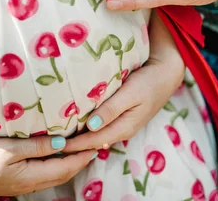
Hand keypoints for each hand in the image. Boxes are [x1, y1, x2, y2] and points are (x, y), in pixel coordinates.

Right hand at [0, 135, 96, 195]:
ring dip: (69, 164)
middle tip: (94, 145)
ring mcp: (22, 185)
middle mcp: (30, 183)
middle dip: (80, 161)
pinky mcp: (15, 182)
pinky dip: (55, 166)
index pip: (66, 167)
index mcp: (31, 175)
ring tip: (80, 149)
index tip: (96, 142)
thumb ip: (38, 145)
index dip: (82, 156)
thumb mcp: (10, 148)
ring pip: (54, 176)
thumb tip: (65, 141)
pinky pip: (43, 175)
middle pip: (63, 174)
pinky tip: (55, 156)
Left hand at [62, 15, 184, 153]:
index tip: (55, 144)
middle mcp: (122, 129)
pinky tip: (77, 125)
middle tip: (51, 143)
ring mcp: (123, 124)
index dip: (74, 144)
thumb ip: (111, 109)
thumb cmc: (148, 81)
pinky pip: (101, 127)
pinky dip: (88, 129)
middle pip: (93, 142)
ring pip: (97, 136)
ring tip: (60, 136)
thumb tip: (90, 126)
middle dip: (74, 145)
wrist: (166, 73)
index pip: (93, 141)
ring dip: (80, 138)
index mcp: (124, 126)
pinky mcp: (122, 116)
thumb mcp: (130, 93)